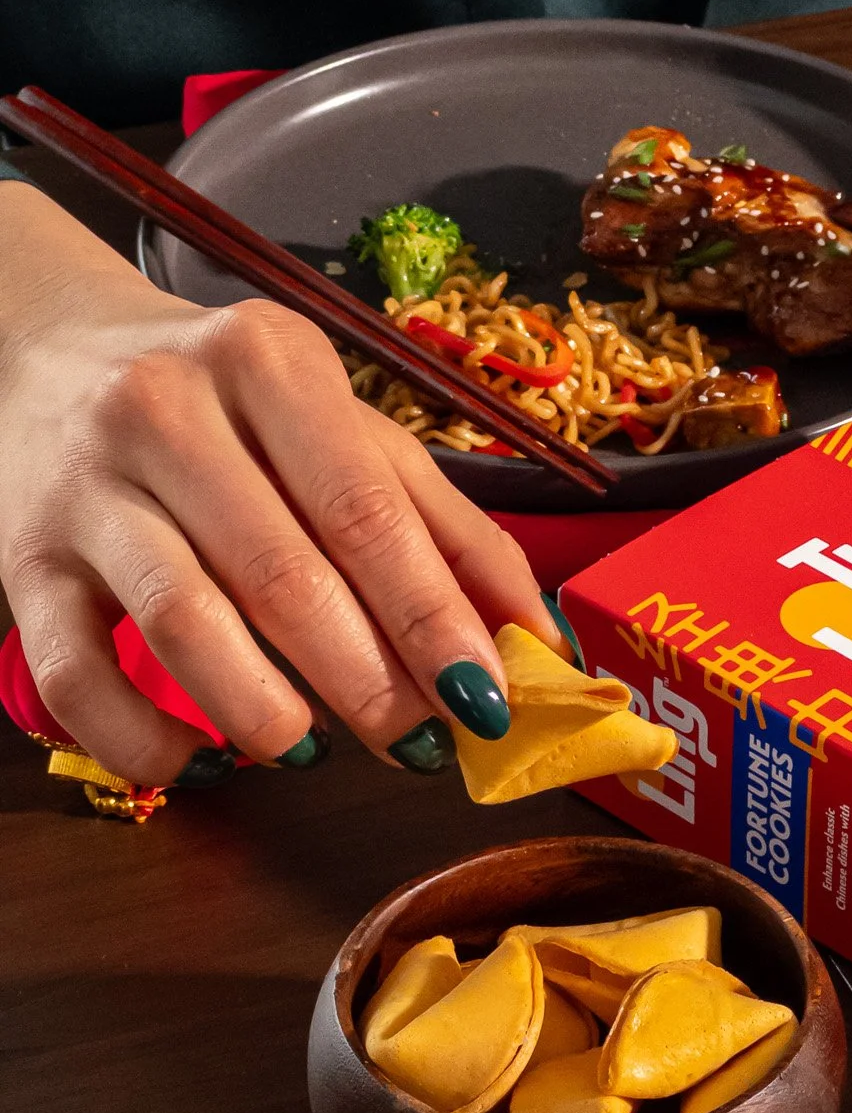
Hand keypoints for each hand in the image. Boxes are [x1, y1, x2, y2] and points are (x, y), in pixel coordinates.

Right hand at [0, 183, 560, 785]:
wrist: (42, 352)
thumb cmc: (231, 407)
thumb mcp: (347, 431)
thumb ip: (448, 526)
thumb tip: (538, 636)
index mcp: (270, 364)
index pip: (366, 512)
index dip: (432, 618)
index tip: (486, 697)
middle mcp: (168, 410)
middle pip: (284, 575)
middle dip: (367, 683)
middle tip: (417, 744)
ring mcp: (86, 486)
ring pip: (182, 624)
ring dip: (267, 713)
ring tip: (315, 752)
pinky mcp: (19, 561)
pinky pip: (77, 679)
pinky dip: (148, 742)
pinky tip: (209, 761)